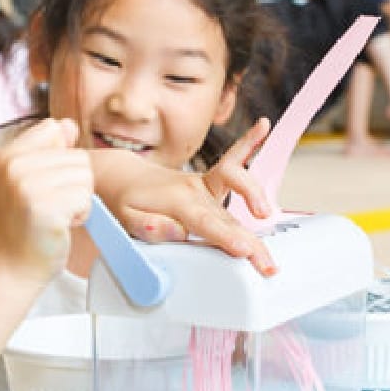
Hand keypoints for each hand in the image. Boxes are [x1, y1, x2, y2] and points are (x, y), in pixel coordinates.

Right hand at [0, 119, 92, 284]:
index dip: (61, 158)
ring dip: (78, 201)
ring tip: (54, 216)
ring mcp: (28, 185)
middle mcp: (15, 165)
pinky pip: (86, 199)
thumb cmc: (24, 227)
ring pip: (85, 177)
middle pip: (78, 157)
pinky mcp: (45, 207)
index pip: (55, 128)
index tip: (44, 184)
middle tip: (49, 207)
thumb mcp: (27, 180)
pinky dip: (80, 216)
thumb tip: (69, 124)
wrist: (12, 267)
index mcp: (8, 154)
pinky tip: (59, 226)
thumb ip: (48, 150)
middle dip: (74, 185)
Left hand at [94, 119, 276, 275]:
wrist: (122, 178)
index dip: (227, 236)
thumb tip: (178, 231)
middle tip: (267, 263)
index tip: (245, 249)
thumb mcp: (126, 220)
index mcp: (176, 202)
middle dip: (250, 240)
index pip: (205, 222)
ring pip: (236, 188)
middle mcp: (194, 190)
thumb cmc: (125, 202)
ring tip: (267, 212)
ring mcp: (204, 185)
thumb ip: (149, 227)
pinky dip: (248, 143)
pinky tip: (263, 127)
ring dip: (257, 198)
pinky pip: (233, 160)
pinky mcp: (210, 182)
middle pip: (227, 216)